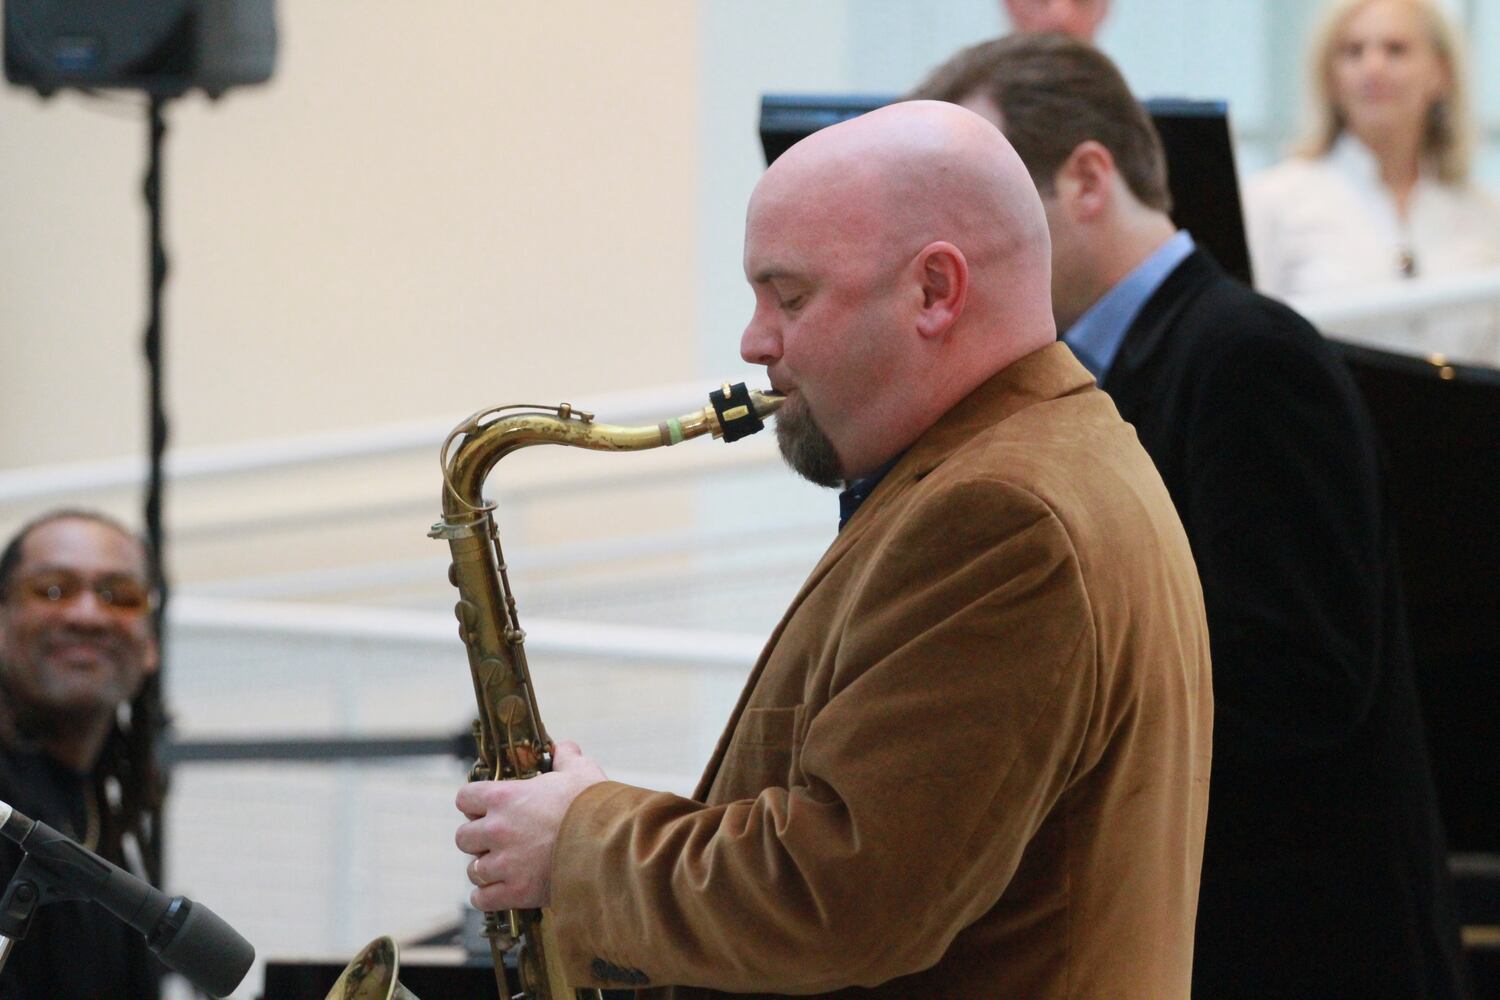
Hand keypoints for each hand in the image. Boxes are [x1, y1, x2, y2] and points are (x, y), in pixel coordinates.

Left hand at [454, 741, 605, 910]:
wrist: (609, 845)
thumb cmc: (593, 805)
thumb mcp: (581, 772)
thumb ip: (567, 757)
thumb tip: (564, 747)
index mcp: (505, 797)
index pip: (465, 798)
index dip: (475, 804)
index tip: (487, 809)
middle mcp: (496, 829)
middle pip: (463, 837)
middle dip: (478, 839)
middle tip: (498, 840)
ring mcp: (504, 863)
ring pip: (474, 869)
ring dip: (486, 868)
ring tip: (504, 867)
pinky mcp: (515, 892)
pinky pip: (483, 898)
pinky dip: (488, 896)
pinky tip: (499, 891)